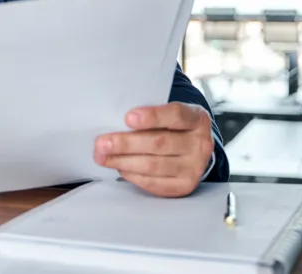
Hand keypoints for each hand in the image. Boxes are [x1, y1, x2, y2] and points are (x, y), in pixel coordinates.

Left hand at [94, 102, 213, 197]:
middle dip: (126, 143)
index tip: (127, 117)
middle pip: (160, 143)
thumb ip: (149, 116)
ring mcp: (194, 167)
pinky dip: (133, 175)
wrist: (193, 147)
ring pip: (154, 165)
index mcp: (197, 119)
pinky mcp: (184, 186)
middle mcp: (200, 144)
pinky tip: (120, 167)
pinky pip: (154, 183)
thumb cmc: (172, 126)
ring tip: (102, 157)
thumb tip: (114, 122)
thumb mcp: (169, 114)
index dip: (152, 116)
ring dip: (123, 161)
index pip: (176, 115)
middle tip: (101, 143)